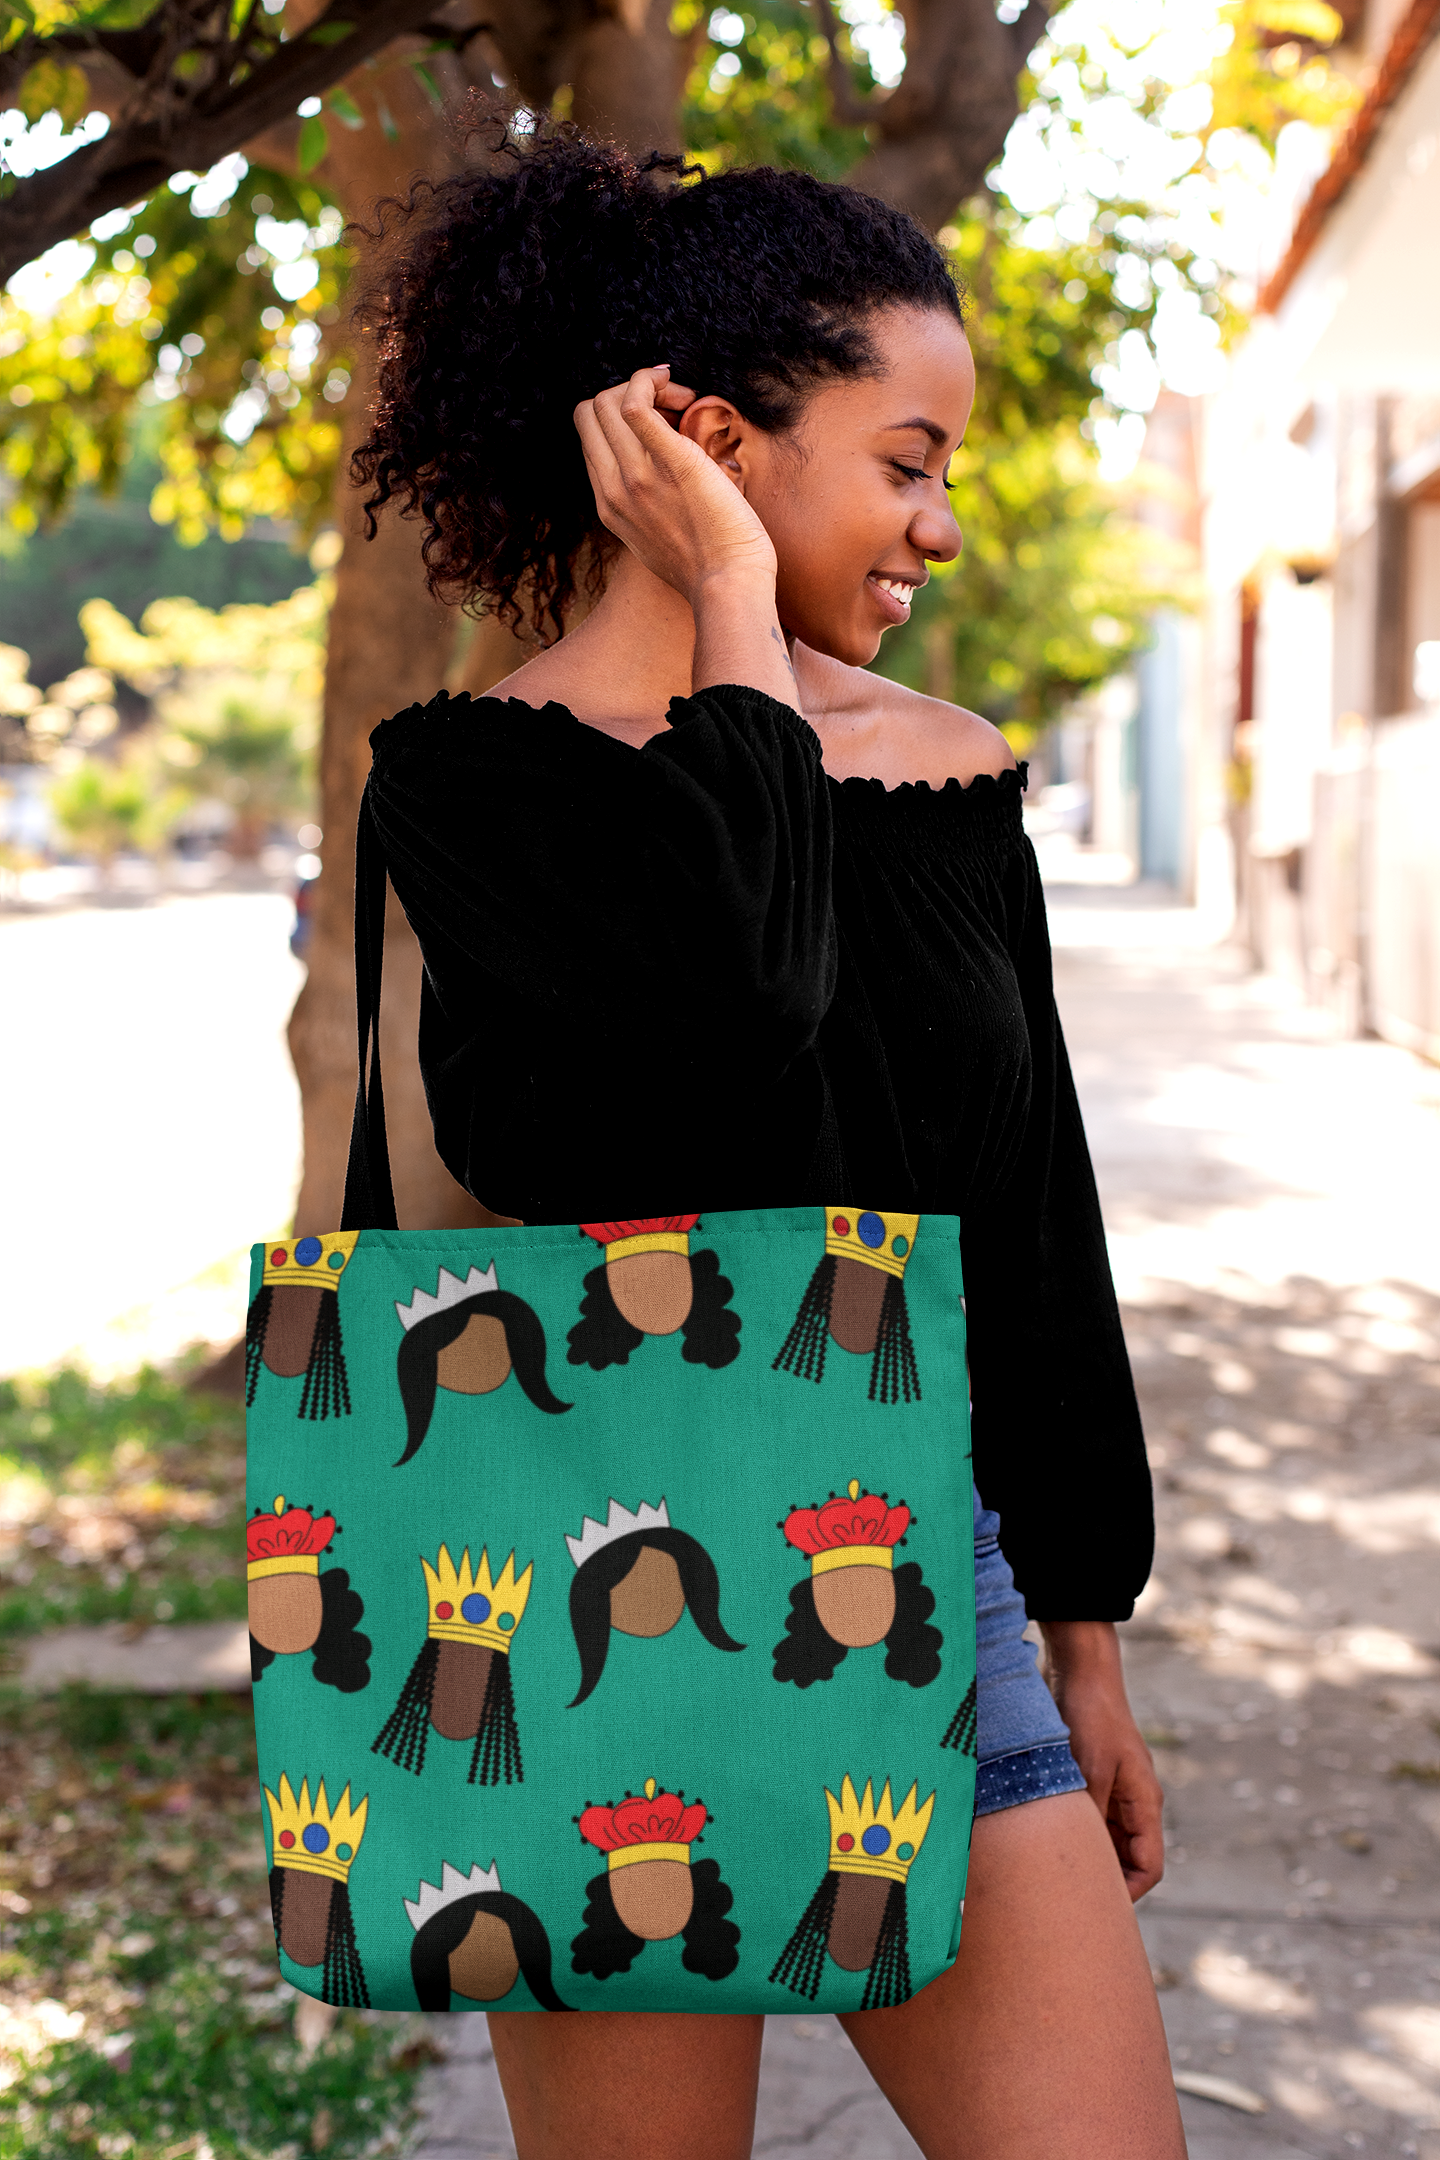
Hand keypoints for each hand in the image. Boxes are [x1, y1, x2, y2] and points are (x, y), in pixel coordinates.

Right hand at [573, 366, 776, 604]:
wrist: (730, 587)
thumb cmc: (710, 565)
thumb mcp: (659, 536)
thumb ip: (648, 504)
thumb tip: (667, 470)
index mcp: (609, 505)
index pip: (590, 437)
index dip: (621, 418)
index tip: (663, 424)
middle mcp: (614, 489)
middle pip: (589, 412)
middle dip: (626, 393)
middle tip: (673, 407)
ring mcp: (637, 478)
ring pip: (607, 402)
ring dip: (646, 386)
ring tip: (684, 401)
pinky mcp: (673, 464)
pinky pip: (635, 405)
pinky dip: (651, 382)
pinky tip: (684, 394)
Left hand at [1040, 1620, 1165, 1900]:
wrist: (1079, 1669)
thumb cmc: (1091, 1715)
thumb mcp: (1091, 1768)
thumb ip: (1091, 1814)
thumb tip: (1082, 1859)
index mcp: (1144, 1804)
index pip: (1147, 1867)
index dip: (1126, 1893)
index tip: (1092, 1904)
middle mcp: (1130, 1804)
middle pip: (1124, 1860)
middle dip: (1100, 1881)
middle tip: (1062, 1897)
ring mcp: (1110, 1792)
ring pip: (1101, 1842)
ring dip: (1080, 1856)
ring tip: (1046, 1873)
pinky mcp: (1089, 1781)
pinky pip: (1083, 1820)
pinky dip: (1067, 1833)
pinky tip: (1038, 1840)